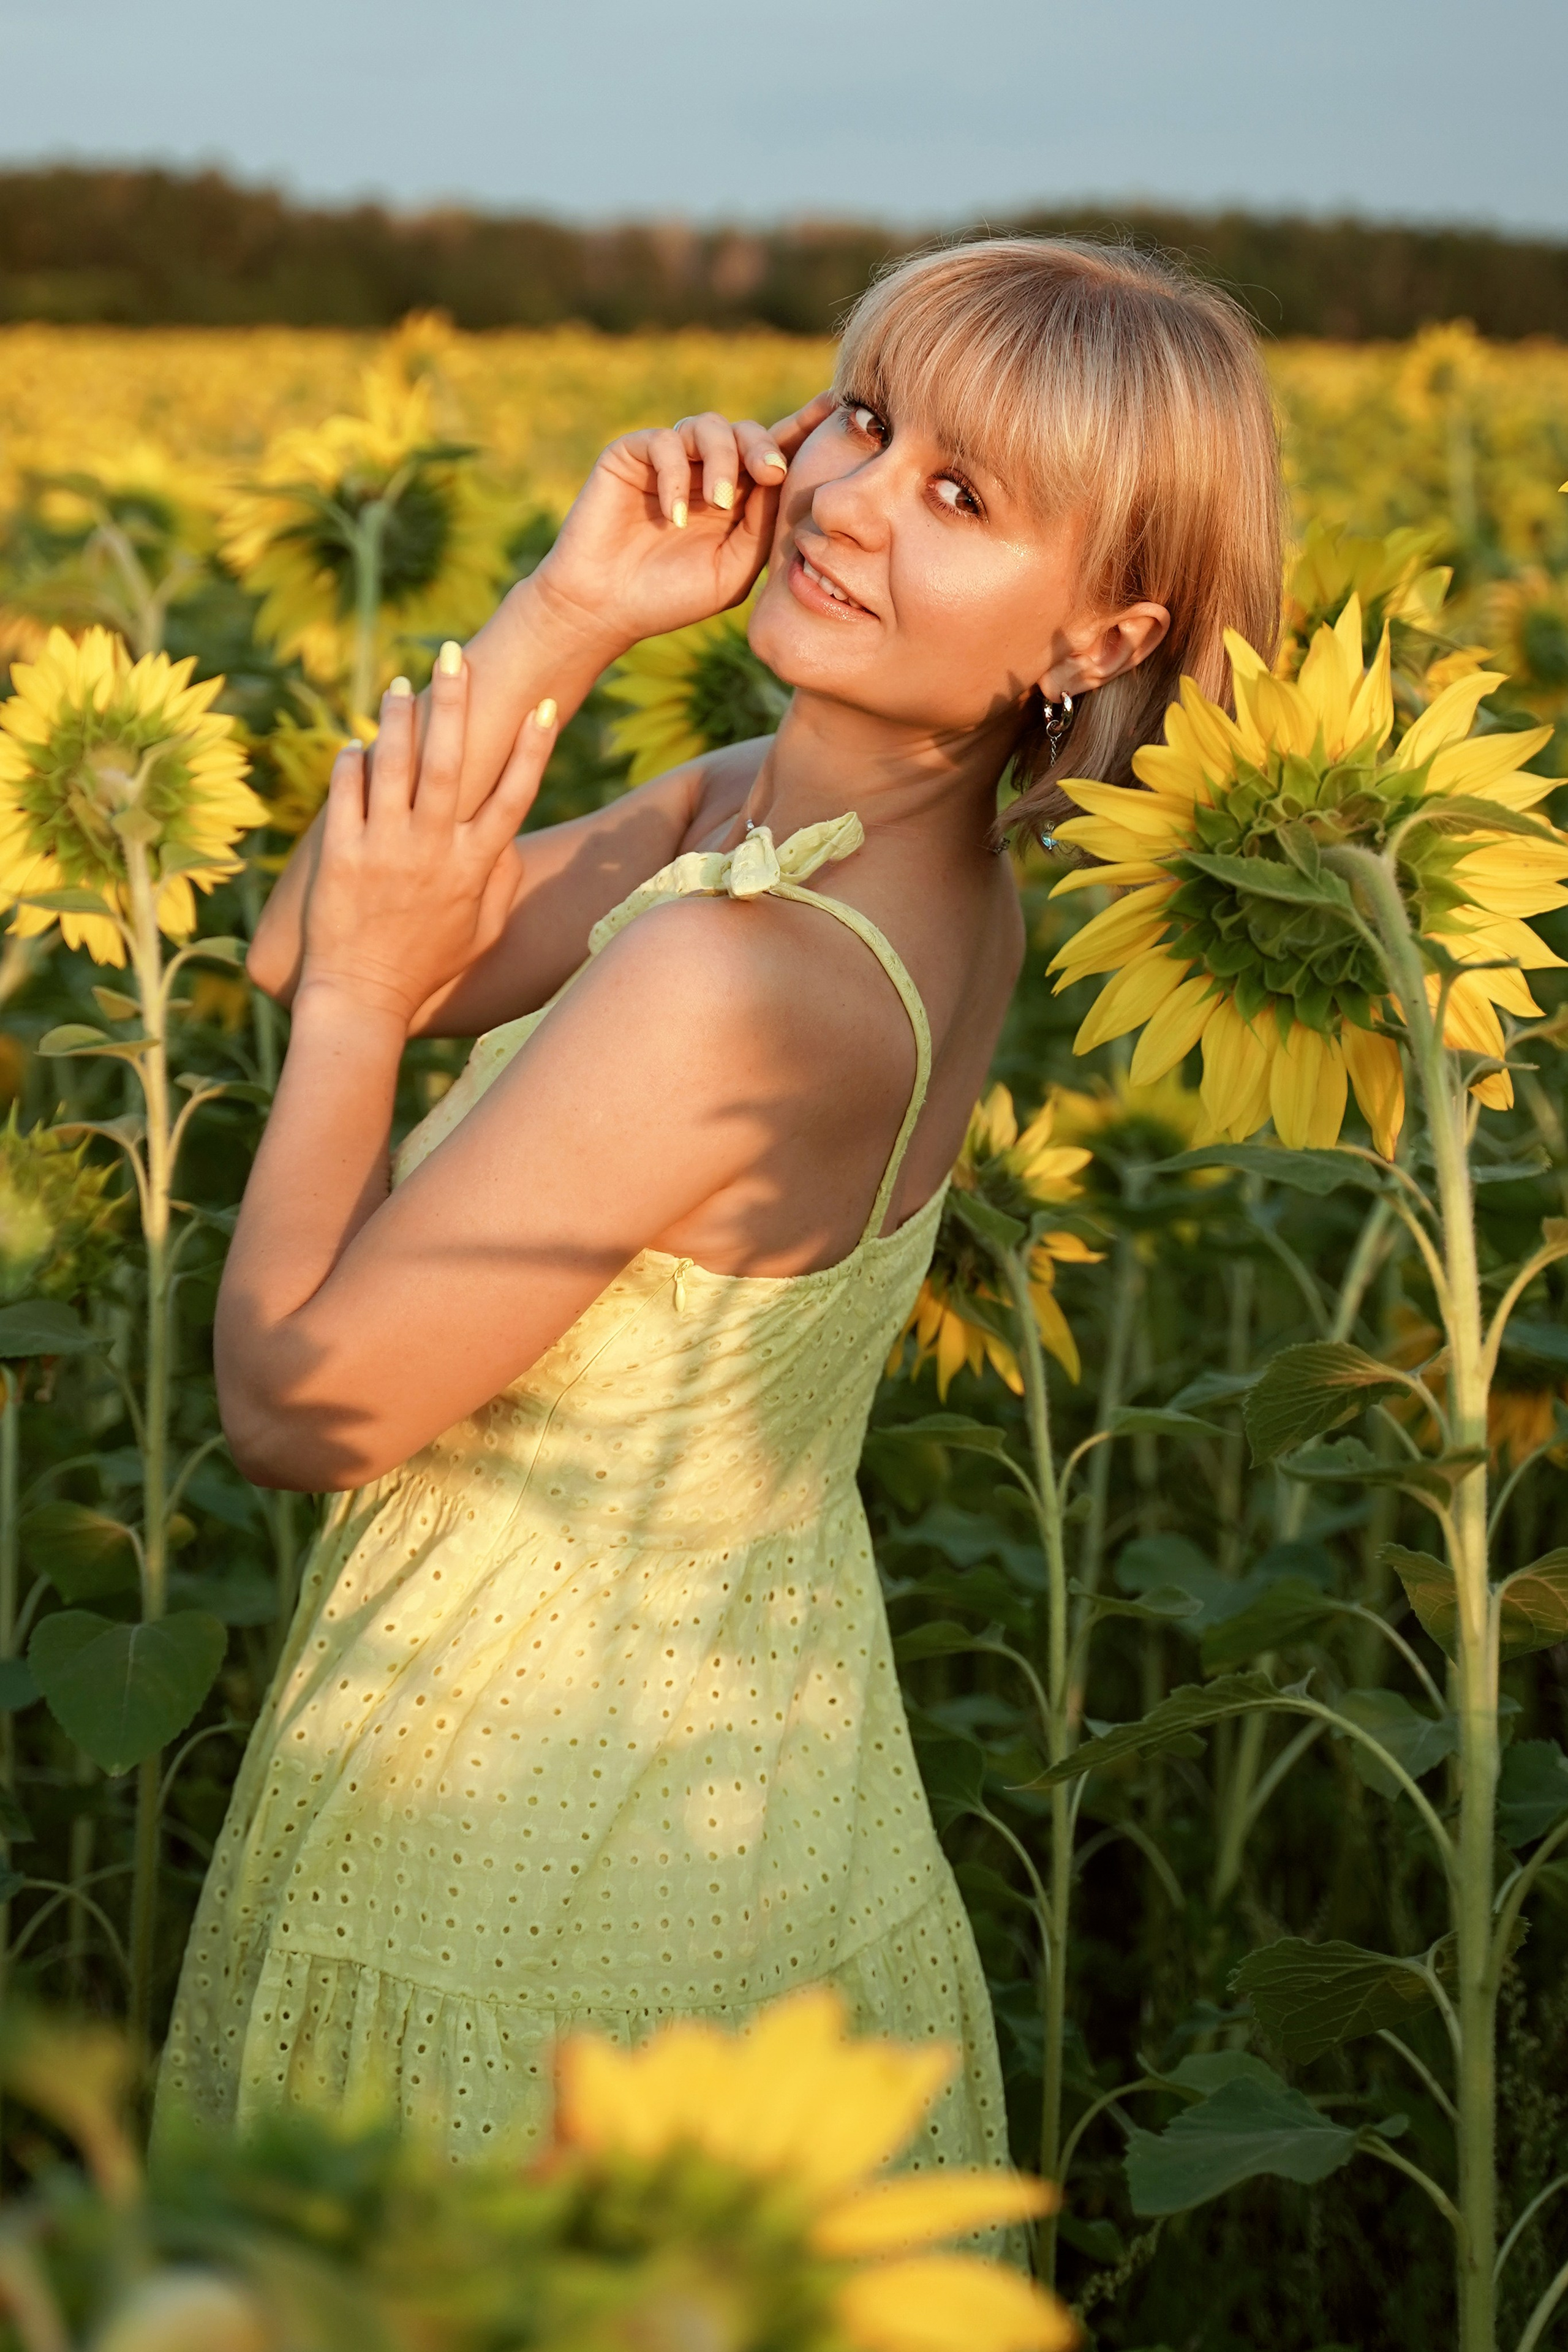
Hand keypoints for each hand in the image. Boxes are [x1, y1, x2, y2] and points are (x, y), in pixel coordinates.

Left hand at [299, 654, 557, 1024]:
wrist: (364, 1000)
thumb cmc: (428, 967)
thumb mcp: (483, 931)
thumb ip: (502, 883)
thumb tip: (508, 841)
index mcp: (475, 866)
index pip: (513, 796)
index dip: (533, 749)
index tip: (546, 706)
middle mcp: (434, 851)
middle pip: (452, 763)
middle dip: (456, 705)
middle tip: (455, 655)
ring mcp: (386, 850)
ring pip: (395, 766)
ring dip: (399, 719)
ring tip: (402, 685)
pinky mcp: (341, 855)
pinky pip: (346, 793)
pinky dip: (351, 762)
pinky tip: (356, 742)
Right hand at [534, 390, 836, 650]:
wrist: (608, 609)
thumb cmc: (672, 596)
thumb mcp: (736, 566)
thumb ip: (763, 523)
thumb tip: (785, 476)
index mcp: (737, 494)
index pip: (774, 450)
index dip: (803, 426)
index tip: (834, 406)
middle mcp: (705, 469)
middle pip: (747, 430)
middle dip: (763, 446)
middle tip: (771, 473)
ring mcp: (668, 459)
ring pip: (708, 427)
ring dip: (723, 460)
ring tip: (718, 504)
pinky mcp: (631, 454)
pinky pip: (664, 442)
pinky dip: (676, 475)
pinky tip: (675, 516)